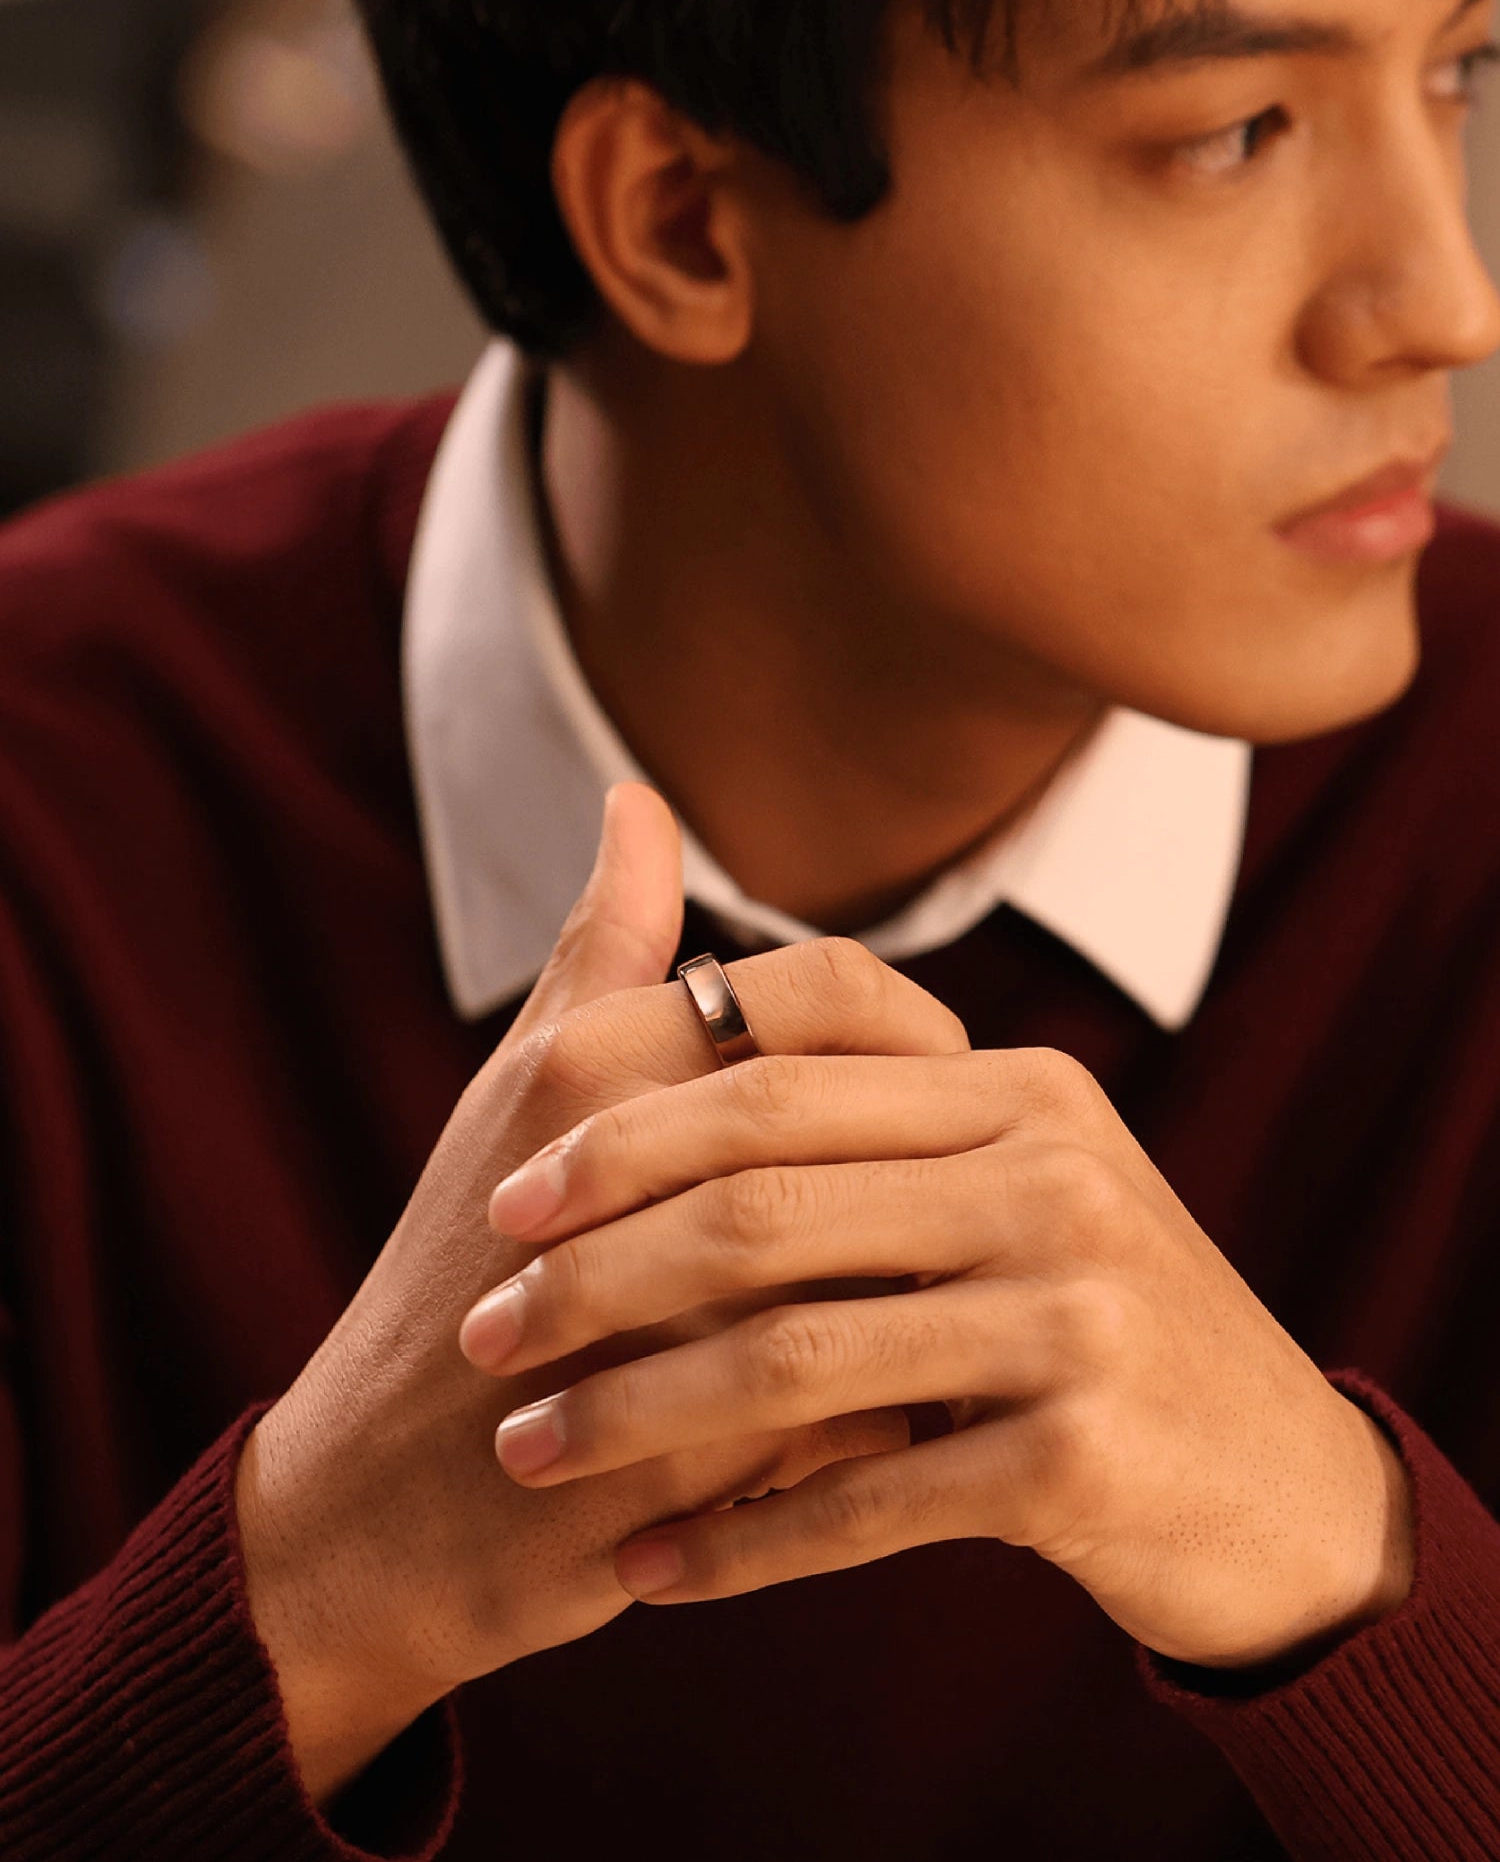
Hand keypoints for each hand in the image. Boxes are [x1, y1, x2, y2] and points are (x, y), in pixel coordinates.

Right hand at [234, 783, 967, 1804]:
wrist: (375, 1507)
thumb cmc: (462, 1272)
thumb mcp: (519, 1099)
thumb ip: (603, 951)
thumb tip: (642, 798)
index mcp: (594, 1066)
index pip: (834, 993)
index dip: (908, 1034)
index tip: (921, 1096)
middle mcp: (637, 1169)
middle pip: (882, 1130)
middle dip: (929, 1173)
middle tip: (928, 1214)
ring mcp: (670, 1315)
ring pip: (895, 1269)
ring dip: (927, 1293)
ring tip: (920, 1318)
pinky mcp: (697, 1455)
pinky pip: (874, 1415)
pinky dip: (896, 1412)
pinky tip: (882, 1419)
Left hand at [460, 1042, 1416, 1671]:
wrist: (1275, 1481)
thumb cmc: (1095, 1314)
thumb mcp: (1017, 1180)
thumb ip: (874, 1103)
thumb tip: (684, 992)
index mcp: (1019, 1086)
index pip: (791, 1043)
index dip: (634, 1110)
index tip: (516, 1190)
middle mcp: (1053, 1174)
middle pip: (760, 1197)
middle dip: (592, 1267)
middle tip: (483, 1324)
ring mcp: (1074, 1312)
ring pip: (788, 1355)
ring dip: (629, 1412)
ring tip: (524, 1449)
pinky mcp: (1079, 1457)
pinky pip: (860, 1501)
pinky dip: (736, 1541)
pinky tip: (647, 1571)